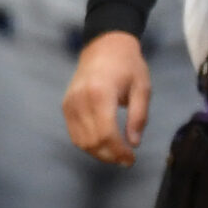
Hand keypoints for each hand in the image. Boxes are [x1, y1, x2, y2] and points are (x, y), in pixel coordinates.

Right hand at [64, 31, 152, 164]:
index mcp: (101, 94)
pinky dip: (88, 144)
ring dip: (98, 153)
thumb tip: (133, 143)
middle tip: (126, 161)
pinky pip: (74, 133)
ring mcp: (69, 104)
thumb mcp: (142, 88)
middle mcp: (80, 100)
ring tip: (116, 155)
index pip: (106, 133)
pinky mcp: (65, 106)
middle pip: (91, 140)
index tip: (131, 159)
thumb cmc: (128, 65)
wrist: (104, 46)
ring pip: (80, 141)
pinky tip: (103, 146)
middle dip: (109, 155)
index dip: (118, 151)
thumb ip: (138, 116)